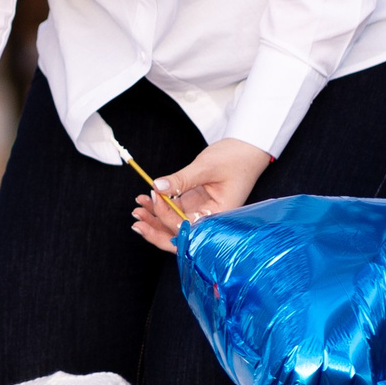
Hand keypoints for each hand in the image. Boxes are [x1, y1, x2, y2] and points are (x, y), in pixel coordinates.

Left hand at [131, 138, 271, 252]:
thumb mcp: (206, 167)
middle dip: (157, 231)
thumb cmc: (236, 158)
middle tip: (137, 222)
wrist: (248, 149)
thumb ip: (181, 179)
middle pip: (182, 235)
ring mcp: (203, 212)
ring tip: (138, 208)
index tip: (154, 197)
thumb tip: (158, 186)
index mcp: (221, 217)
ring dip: (156, 218)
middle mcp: (212, 220)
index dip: (168, 216)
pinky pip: (176, 211)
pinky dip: (162, 206)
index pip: (189, 228)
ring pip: (175, 224)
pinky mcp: (197, 203)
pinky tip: (147, 199)